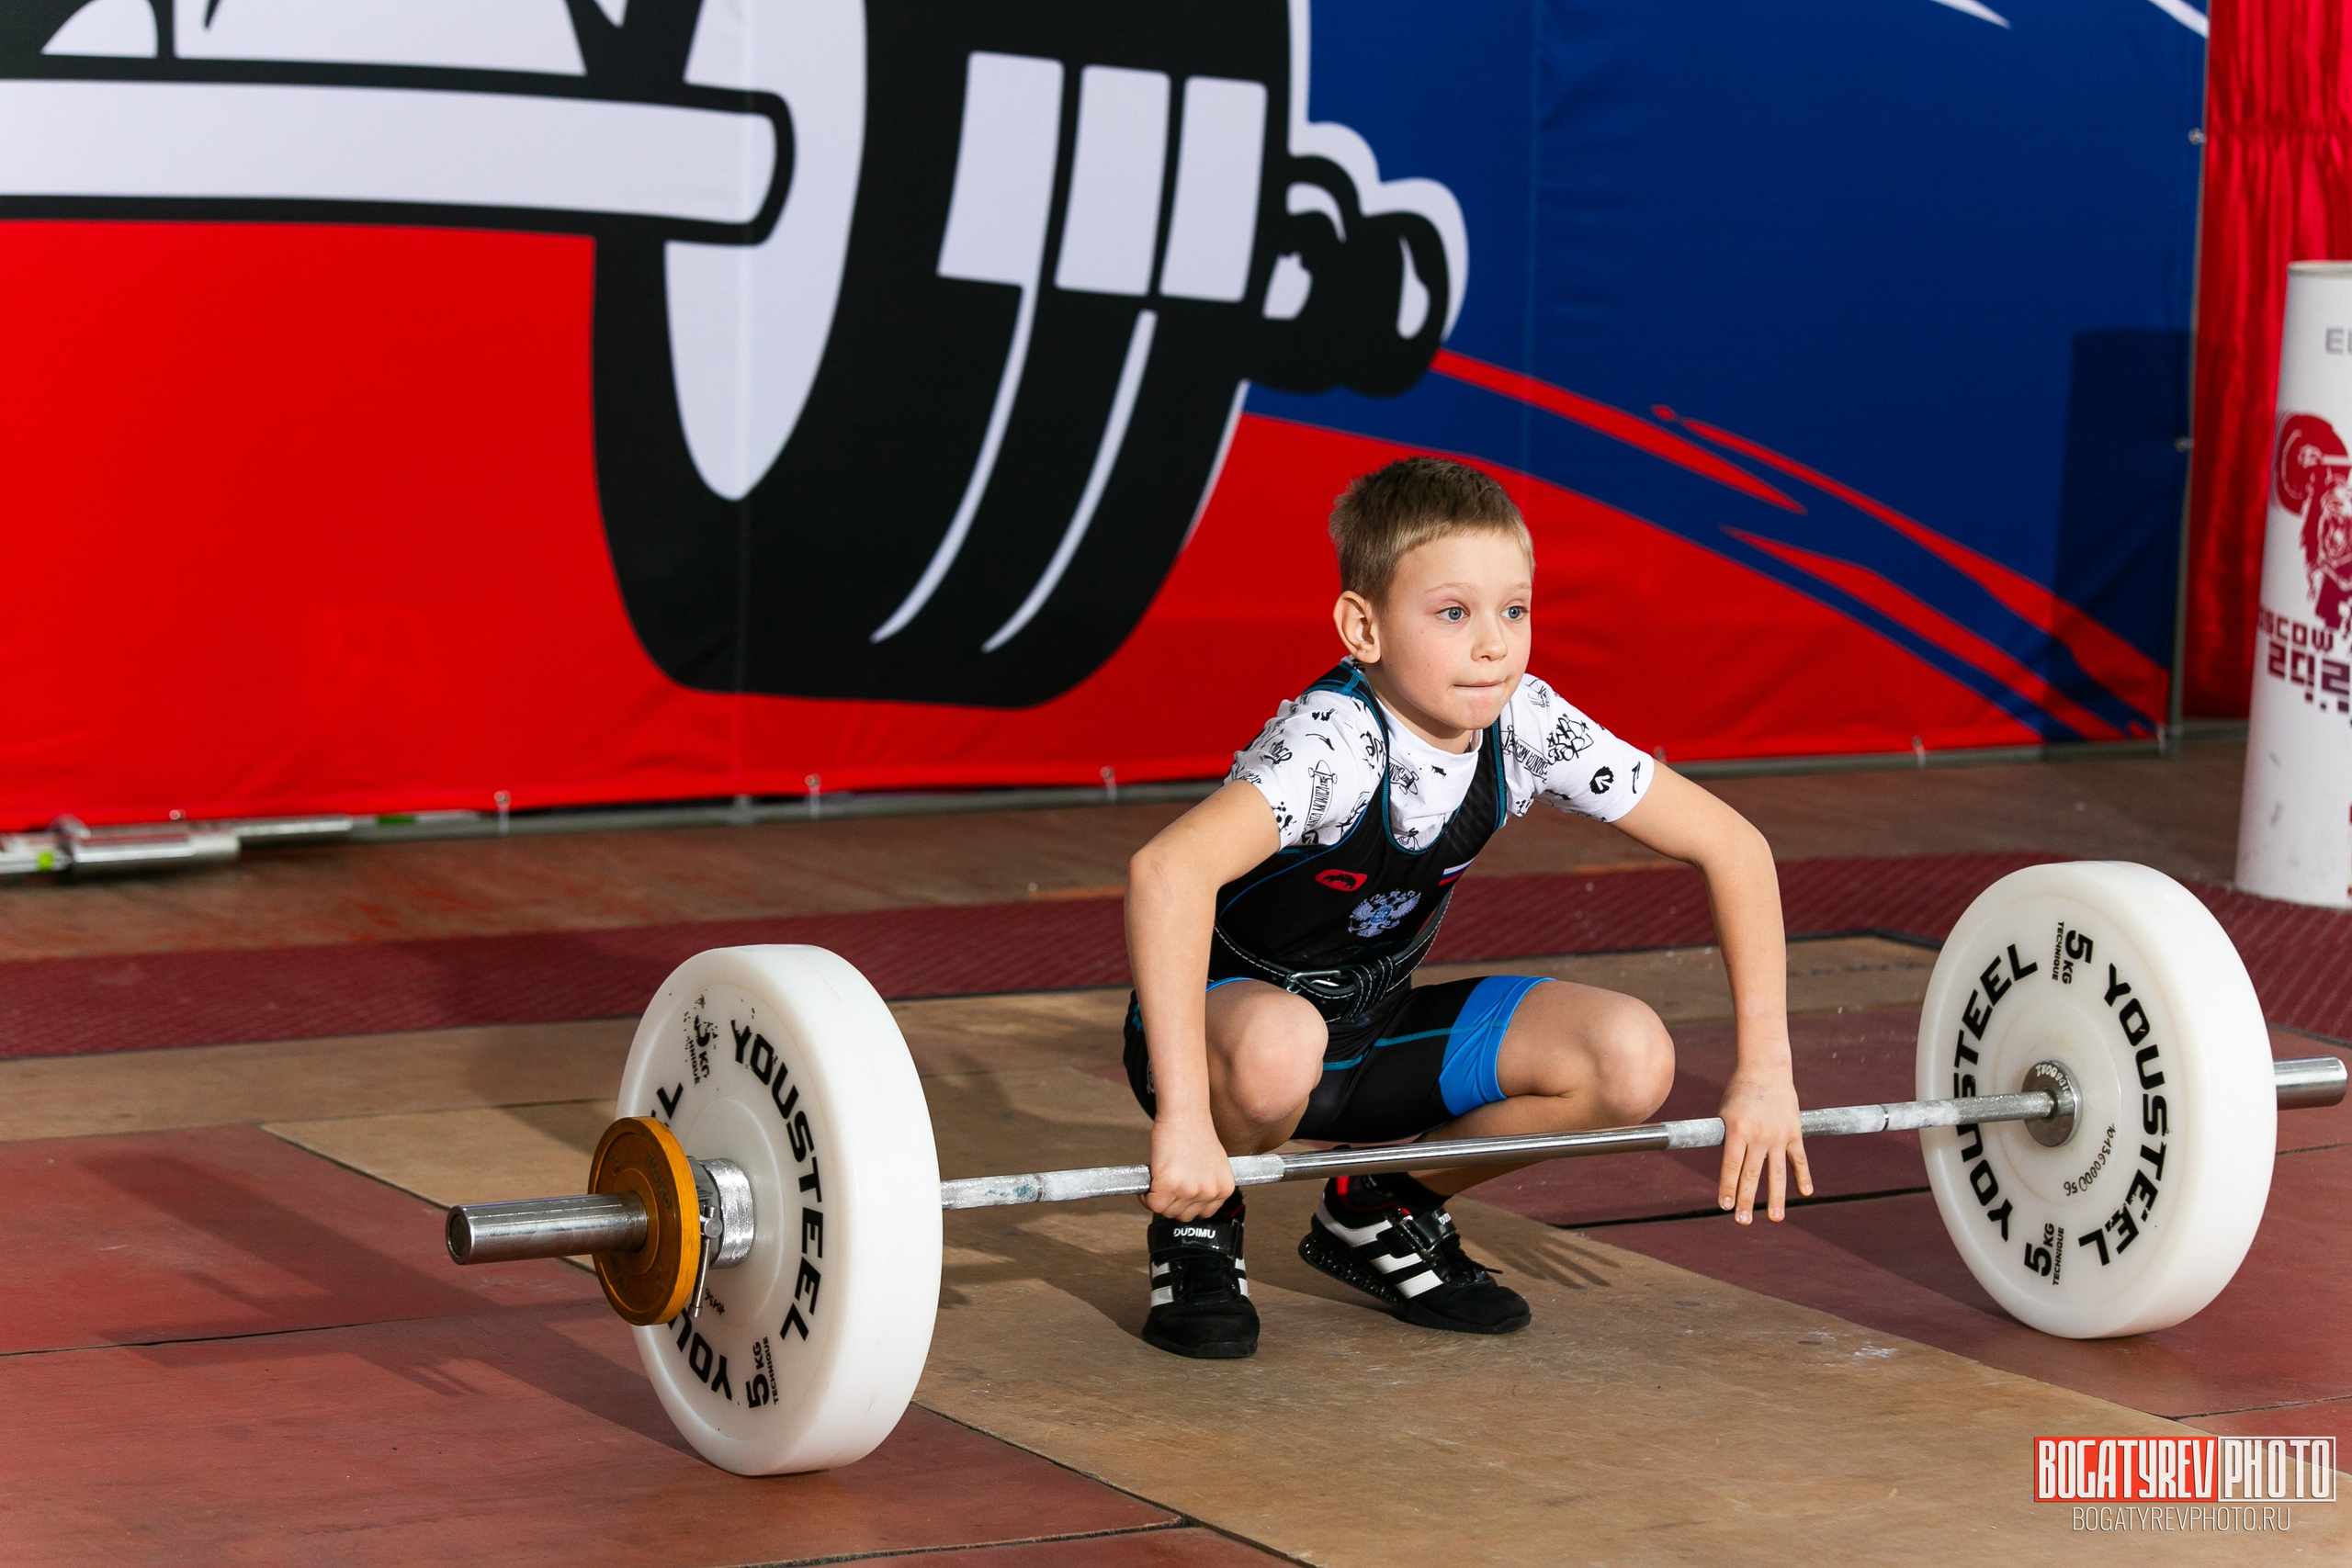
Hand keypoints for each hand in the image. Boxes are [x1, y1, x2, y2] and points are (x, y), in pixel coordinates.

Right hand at [1145, 1113, 1234, 1219]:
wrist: (1185, 1113)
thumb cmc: (1195, 1132)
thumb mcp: (1214, 1164)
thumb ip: (1206, 1185)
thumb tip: (1191, 1200)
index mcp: (1224, 1189)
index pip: (1203, 1213)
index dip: (1187, 1204)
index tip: (1179, 1195)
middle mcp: (1210, 1192)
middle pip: (1184, 1216)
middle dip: (1172, 1202)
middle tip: (1166, 1184)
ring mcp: (1190, 1190)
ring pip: (1166, 1211)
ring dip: (1158, 1198)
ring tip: (1159, 1179)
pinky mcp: (1170, 1185)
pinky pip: (1152, 1204)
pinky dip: (1146, 1196)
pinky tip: (1150, 1180)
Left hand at [1716, 1066, 1810, 1224]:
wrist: (1765, 1068)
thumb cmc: (1739, 1092)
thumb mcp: (1726, 1115)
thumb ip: (1729, 1142)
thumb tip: (1730, 1173)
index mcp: (1737, 1130)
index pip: (1730, 1167)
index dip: (1727, 1188)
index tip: (1723, 1207)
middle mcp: (1758, 1135)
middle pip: (1751, 1175)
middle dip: (1746, 1200)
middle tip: (1742, 1221)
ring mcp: (1778, 1135)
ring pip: (1777, 1173)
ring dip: (1775, 1197)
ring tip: (1774, 1218)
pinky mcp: (1794, 1132)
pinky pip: (1799, 1159)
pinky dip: (1803, 1176)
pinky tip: (1805, 1193)